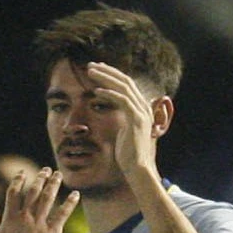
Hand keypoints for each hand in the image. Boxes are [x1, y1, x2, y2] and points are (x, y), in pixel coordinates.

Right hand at [0, 168, 76, 232]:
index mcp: (11, 217)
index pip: (14, 193)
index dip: (18, 181)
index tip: (22, 173)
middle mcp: (26, 217)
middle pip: (33, 192)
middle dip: (40, 178)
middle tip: (46, 170)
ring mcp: (40, 223)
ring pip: (48, 198)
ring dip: (54, 184)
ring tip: (59, 174)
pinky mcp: (53, 231)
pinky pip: (63, 213)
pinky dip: (70, 203)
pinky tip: (75, 194)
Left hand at [82, 62, 161, 184]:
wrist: (137, 167)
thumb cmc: (128, 153)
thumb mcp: (124, 132)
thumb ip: (123, 119)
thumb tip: (115, 114)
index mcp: (140, 108)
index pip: (127, 85)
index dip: (112, 75)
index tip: (97, 70)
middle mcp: (143, 107)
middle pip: (125, 81)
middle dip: (107, 71)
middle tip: (91, 65)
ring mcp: (141, 112)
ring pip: (123, 87)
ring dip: (105, 78)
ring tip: (90, 72)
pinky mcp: (136, 119)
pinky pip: (122, 101)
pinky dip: (109, 93)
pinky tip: (96, 90)